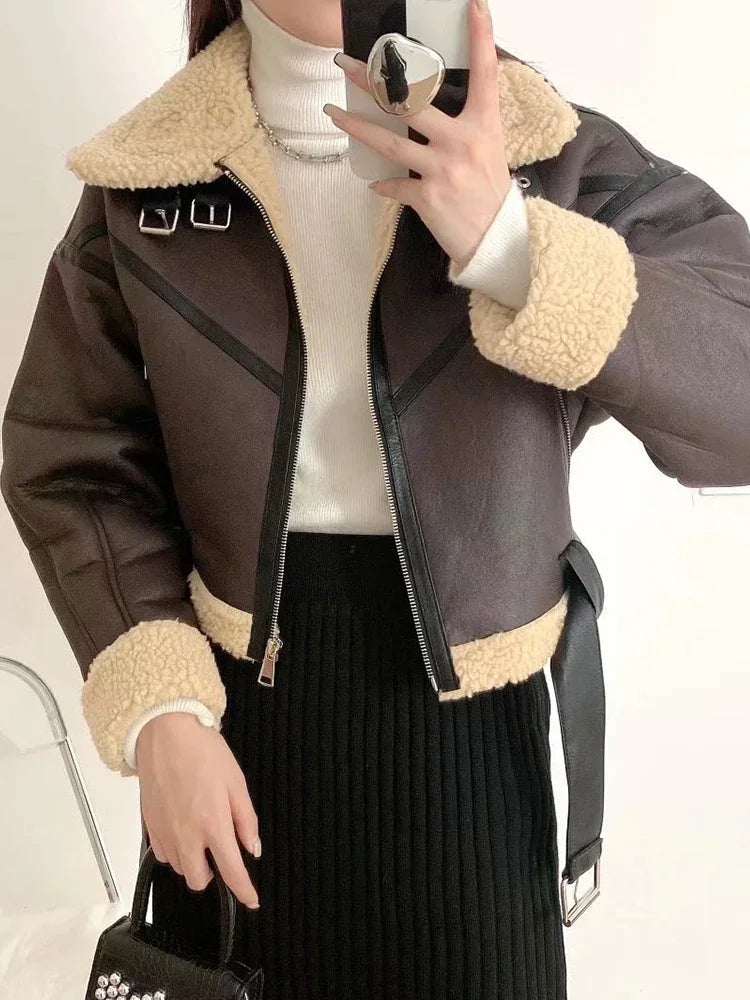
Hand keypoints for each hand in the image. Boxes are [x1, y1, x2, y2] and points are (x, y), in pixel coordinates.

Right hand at [137, 713, 260, 908]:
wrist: (165, 733)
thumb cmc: (202, 751)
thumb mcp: (236, 782)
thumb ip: (246, 820)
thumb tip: (252, 847)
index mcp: (213, 824)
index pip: (231, 871)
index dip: (244, 891)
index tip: (251, 900)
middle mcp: (186, 835)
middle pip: (199, 881)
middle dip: (213, 875)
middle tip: (221, 854)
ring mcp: (165, 833)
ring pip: (180, 869)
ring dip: (194, 862)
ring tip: (202, 837)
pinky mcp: (150, 826)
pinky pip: (163, 854)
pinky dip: (175, 851)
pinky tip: (183, 831)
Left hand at [326, 0, 511, 268]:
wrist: (496, 240)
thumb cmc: (490, 194)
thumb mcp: (488, 150)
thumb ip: (465, 125)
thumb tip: (428, 108)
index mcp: (483, 125)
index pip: (485, 73)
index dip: (481, 37)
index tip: (474, 5)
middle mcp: (462, 142)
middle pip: (412, 102)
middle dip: (374, 80)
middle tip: (347, 64)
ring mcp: (442, 170)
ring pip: (390, 141)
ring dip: (358, 126)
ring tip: (335, 113)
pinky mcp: (427, 198)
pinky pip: (395, 187)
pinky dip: (383, 185)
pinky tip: (373, 183)